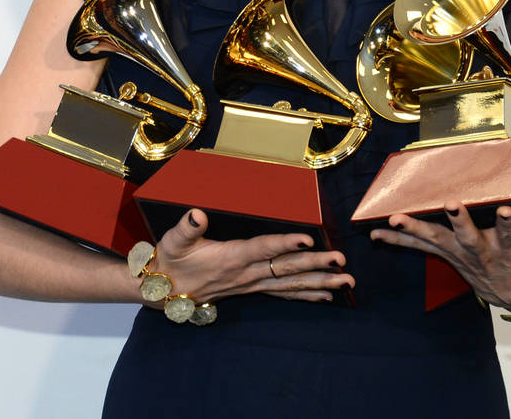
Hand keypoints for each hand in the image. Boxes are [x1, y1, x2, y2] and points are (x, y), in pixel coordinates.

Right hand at [151, 209, 354, 302]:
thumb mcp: (173, 241)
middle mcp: (247, 273)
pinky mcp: (253, 289)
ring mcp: (252, 284)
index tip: (308, 239)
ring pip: (291, 284)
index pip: (263, 249)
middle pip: (286, 269)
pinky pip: (284, 293)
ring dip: (320, 283)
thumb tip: (196, 214)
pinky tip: (328, 296)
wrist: (163, 290)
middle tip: (342, 261)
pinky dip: (307, 294)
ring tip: (346, 281)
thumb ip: (186, 228)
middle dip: (316, 265)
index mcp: (231, 257)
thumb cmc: (170, 261)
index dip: (285, 244)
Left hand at [369, 201, 510, 311]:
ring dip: (415, 230)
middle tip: (451, 204)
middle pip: (469, 237)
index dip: (508, 222)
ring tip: (395, 219)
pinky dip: (397, 241)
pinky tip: (375, 233)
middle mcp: (482, 252)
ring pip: (436, 241)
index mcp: (510, 248)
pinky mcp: (446, 255)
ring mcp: (460, 255)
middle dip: (460, 221)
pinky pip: (418, 248)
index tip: (505, 208)